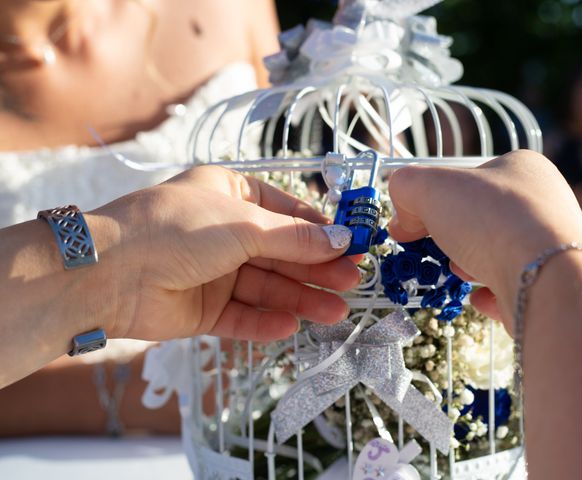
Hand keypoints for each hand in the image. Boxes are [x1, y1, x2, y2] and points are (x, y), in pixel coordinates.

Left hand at [92, 166, 359, 341]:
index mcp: (231, 194)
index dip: (321, 231)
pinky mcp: (203, 309)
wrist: (107, 274)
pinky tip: (292, 326)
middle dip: (316, 269)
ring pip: (266, 288)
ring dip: (300, 298)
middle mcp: (224, 232)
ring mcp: (213, 272)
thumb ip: (294, 239)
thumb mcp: (243, 225)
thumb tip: (342, 241)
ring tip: (335, 313)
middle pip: (281, 254)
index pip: (287, 212)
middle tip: (352, 283)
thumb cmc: (175, 228)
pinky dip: (265, 322)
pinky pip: (242, 316)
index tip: (354, 246)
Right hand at [388, 150, 581, 326]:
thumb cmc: (491, 220)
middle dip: (453, 234)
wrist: (545, 280)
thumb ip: (405, 188)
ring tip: (463, 271)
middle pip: (479, 218)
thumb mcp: (429, 187)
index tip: (412, 221)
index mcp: (523, 168)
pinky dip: (489, 291)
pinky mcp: (550, 285)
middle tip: (437, 246)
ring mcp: (551, 246)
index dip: (436, 198)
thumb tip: (400, 219)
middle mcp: (544, 204)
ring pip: (495, 252)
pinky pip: (510, 285)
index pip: (470, 178)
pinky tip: (481, 296)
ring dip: (470, 264)